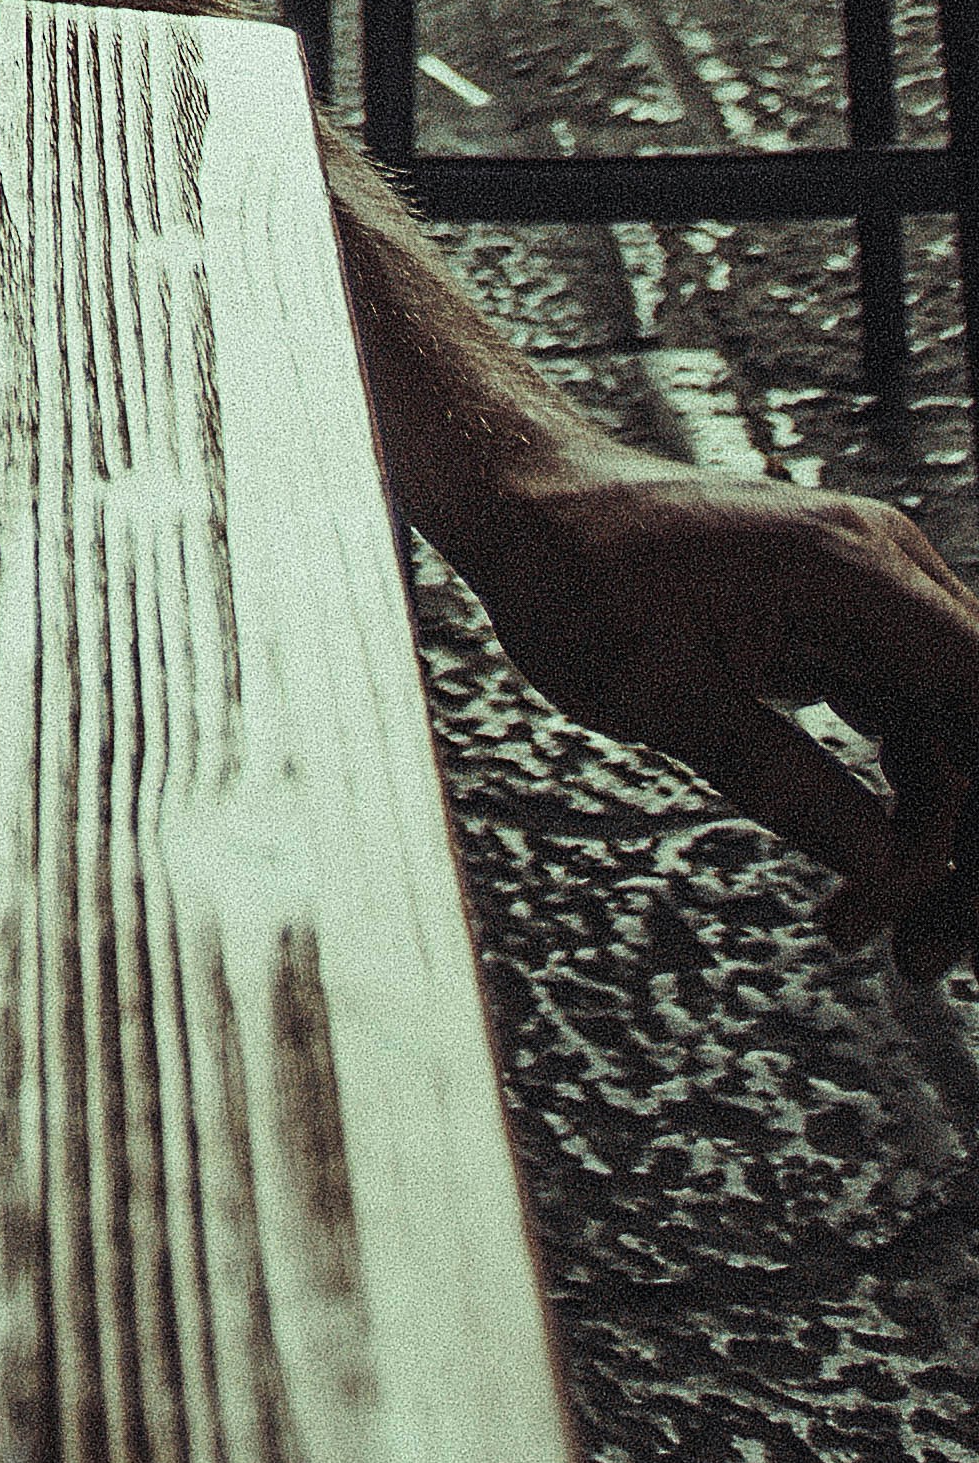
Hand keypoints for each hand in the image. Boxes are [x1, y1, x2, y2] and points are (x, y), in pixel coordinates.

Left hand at [454, 442, 978, 964]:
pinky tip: (859, 886)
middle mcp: (889, 575)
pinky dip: (899, 814)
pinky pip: (912, 735)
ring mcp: (876, 605)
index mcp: (857, 569)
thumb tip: (887, 869)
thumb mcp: (655, 692)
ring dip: (934, 847)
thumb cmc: (575, 578)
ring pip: (956, 744)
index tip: (965, 903)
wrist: (527, 505)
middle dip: (967, 851)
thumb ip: (775, 775)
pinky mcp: (851, 635)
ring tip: (870, 939)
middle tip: (922, 957)